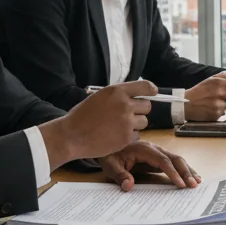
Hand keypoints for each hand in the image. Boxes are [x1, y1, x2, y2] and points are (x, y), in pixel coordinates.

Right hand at [38, 80, 154, 167]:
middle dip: (139, 111)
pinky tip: (115, 136)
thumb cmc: (82, 116)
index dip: (151, 90)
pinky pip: (137, 135)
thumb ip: (118, 95)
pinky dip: (129, 137)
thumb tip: (134, 97)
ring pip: (144, 122)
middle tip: (127, 116)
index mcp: (117, 91)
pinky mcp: (126, 137)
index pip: (145, 86)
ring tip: (118, 127)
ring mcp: (127, 121)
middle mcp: (124, 104)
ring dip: (135, 124)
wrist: (72, 135)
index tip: (154, 93)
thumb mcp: (99, 97)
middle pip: (147, 106)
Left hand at [98, 140, 200, 189]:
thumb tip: (129, 186)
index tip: (180, 184)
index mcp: (144, 149)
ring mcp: (157, 153)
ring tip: (197, 182)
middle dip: (185, 171)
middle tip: (193, 185)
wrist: (108, 147)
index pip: (162, 161)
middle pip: (174, 158)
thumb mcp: (110, 165)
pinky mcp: (157, 158)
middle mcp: (154, 149)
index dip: (172, 172)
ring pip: (177, 160)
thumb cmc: (110, 155)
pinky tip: (190, 177)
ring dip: (187, 170)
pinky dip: (183, 170)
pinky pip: (173, 163)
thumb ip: (119, 175)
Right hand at [184, 72, 225, 121]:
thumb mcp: (211, 80)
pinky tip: (210, 108)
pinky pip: (224, 113)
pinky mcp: (216, 114)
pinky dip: (219, 111)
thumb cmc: (200, 91)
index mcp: (219, 82)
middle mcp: (220, 93)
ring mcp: (218, 105)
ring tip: (214, 102)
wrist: (186, 103)